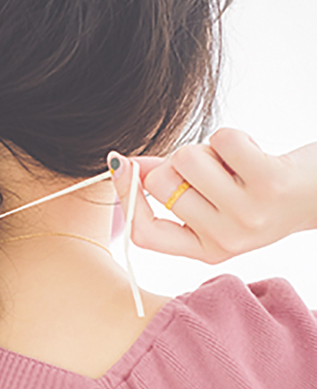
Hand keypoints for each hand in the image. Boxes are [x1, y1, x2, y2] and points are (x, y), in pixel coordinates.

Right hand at [107, 128, 316, 263]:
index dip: (125, 196)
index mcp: (205, 250)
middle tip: (213, 171)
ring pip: (186, 158)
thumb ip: (170, 188)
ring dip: (207, 149)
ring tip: (235, 163)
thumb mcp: (215, 202)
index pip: (144, 233)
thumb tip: (124, 166)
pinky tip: (252, 153)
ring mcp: (246, 215)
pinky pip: (222, 139)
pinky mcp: (268, 183)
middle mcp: (225, 240)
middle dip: (179, 163)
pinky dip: (232, 137)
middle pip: (161, 183)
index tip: (120, 165)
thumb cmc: (261, 192)